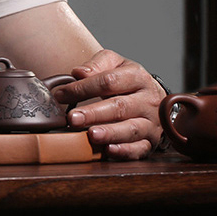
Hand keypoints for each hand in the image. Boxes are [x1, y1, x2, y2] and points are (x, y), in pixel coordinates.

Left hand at [51, 50, 165, 158]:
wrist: (155, 99)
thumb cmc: (128, 81)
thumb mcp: (115, 64)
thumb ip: (97, 65)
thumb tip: (78, 73)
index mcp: (137, 76)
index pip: (109, 81)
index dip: (84, 88)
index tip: (61, 95)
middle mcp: (147, 100)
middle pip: (119, 106)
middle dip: (94, 113)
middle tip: (72, 118)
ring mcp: (151, 122)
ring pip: (131, 129)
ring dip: (109, 133)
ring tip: (91, 134)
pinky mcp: (151, 141)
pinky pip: (140, 148)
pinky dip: (124, 151)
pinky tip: (109, 150)